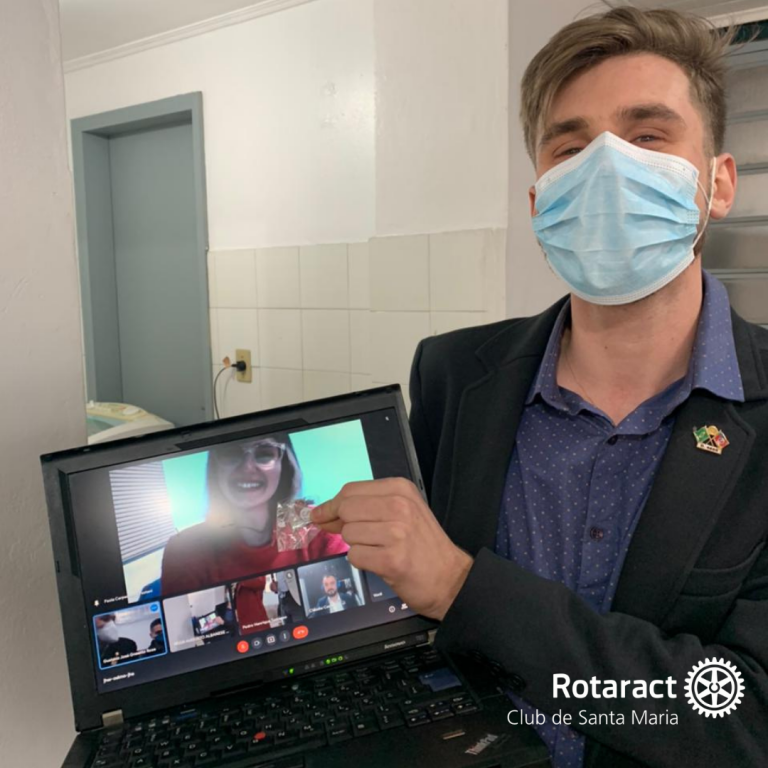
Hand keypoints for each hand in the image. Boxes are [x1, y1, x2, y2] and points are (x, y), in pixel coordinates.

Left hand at [311, 479, 472, 619]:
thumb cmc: (422, 545)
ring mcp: (396, 532)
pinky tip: (381, 562)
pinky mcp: (391, 559)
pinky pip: (355, 556)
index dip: (332, 505)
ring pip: (348, 534)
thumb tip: (321, 514)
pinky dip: (362, 562)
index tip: (321, 516)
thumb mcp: (401, 512)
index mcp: (400, 489)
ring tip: (380, 550)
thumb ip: (365, 507)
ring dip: (358, 545)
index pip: (350, 490)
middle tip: (362, 538)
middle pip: (346, 510)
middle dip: (344, 526)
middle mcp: (399, 506)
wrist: (450, 578)